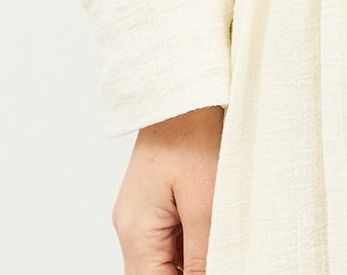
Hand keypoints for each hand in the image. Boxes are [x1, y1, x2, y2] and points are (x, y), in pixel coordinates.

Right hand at [112, 105, 222, 272]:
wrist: (183, 89)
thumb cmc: (193, 135)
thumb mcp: (207, 200)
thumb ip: (202, 254)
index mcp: (136, 231)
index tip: (214, 269)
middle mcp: (129, 226)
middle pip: (152, 274)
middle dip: (183, 273)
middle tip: (218, 256)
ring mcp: (137, 213)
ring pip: (159, 259)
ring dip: (186, 260)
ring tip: (216, 242)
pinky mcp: (150, 201)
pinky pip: (164, 238)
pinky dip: (186, 242)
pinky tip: (209, 229)